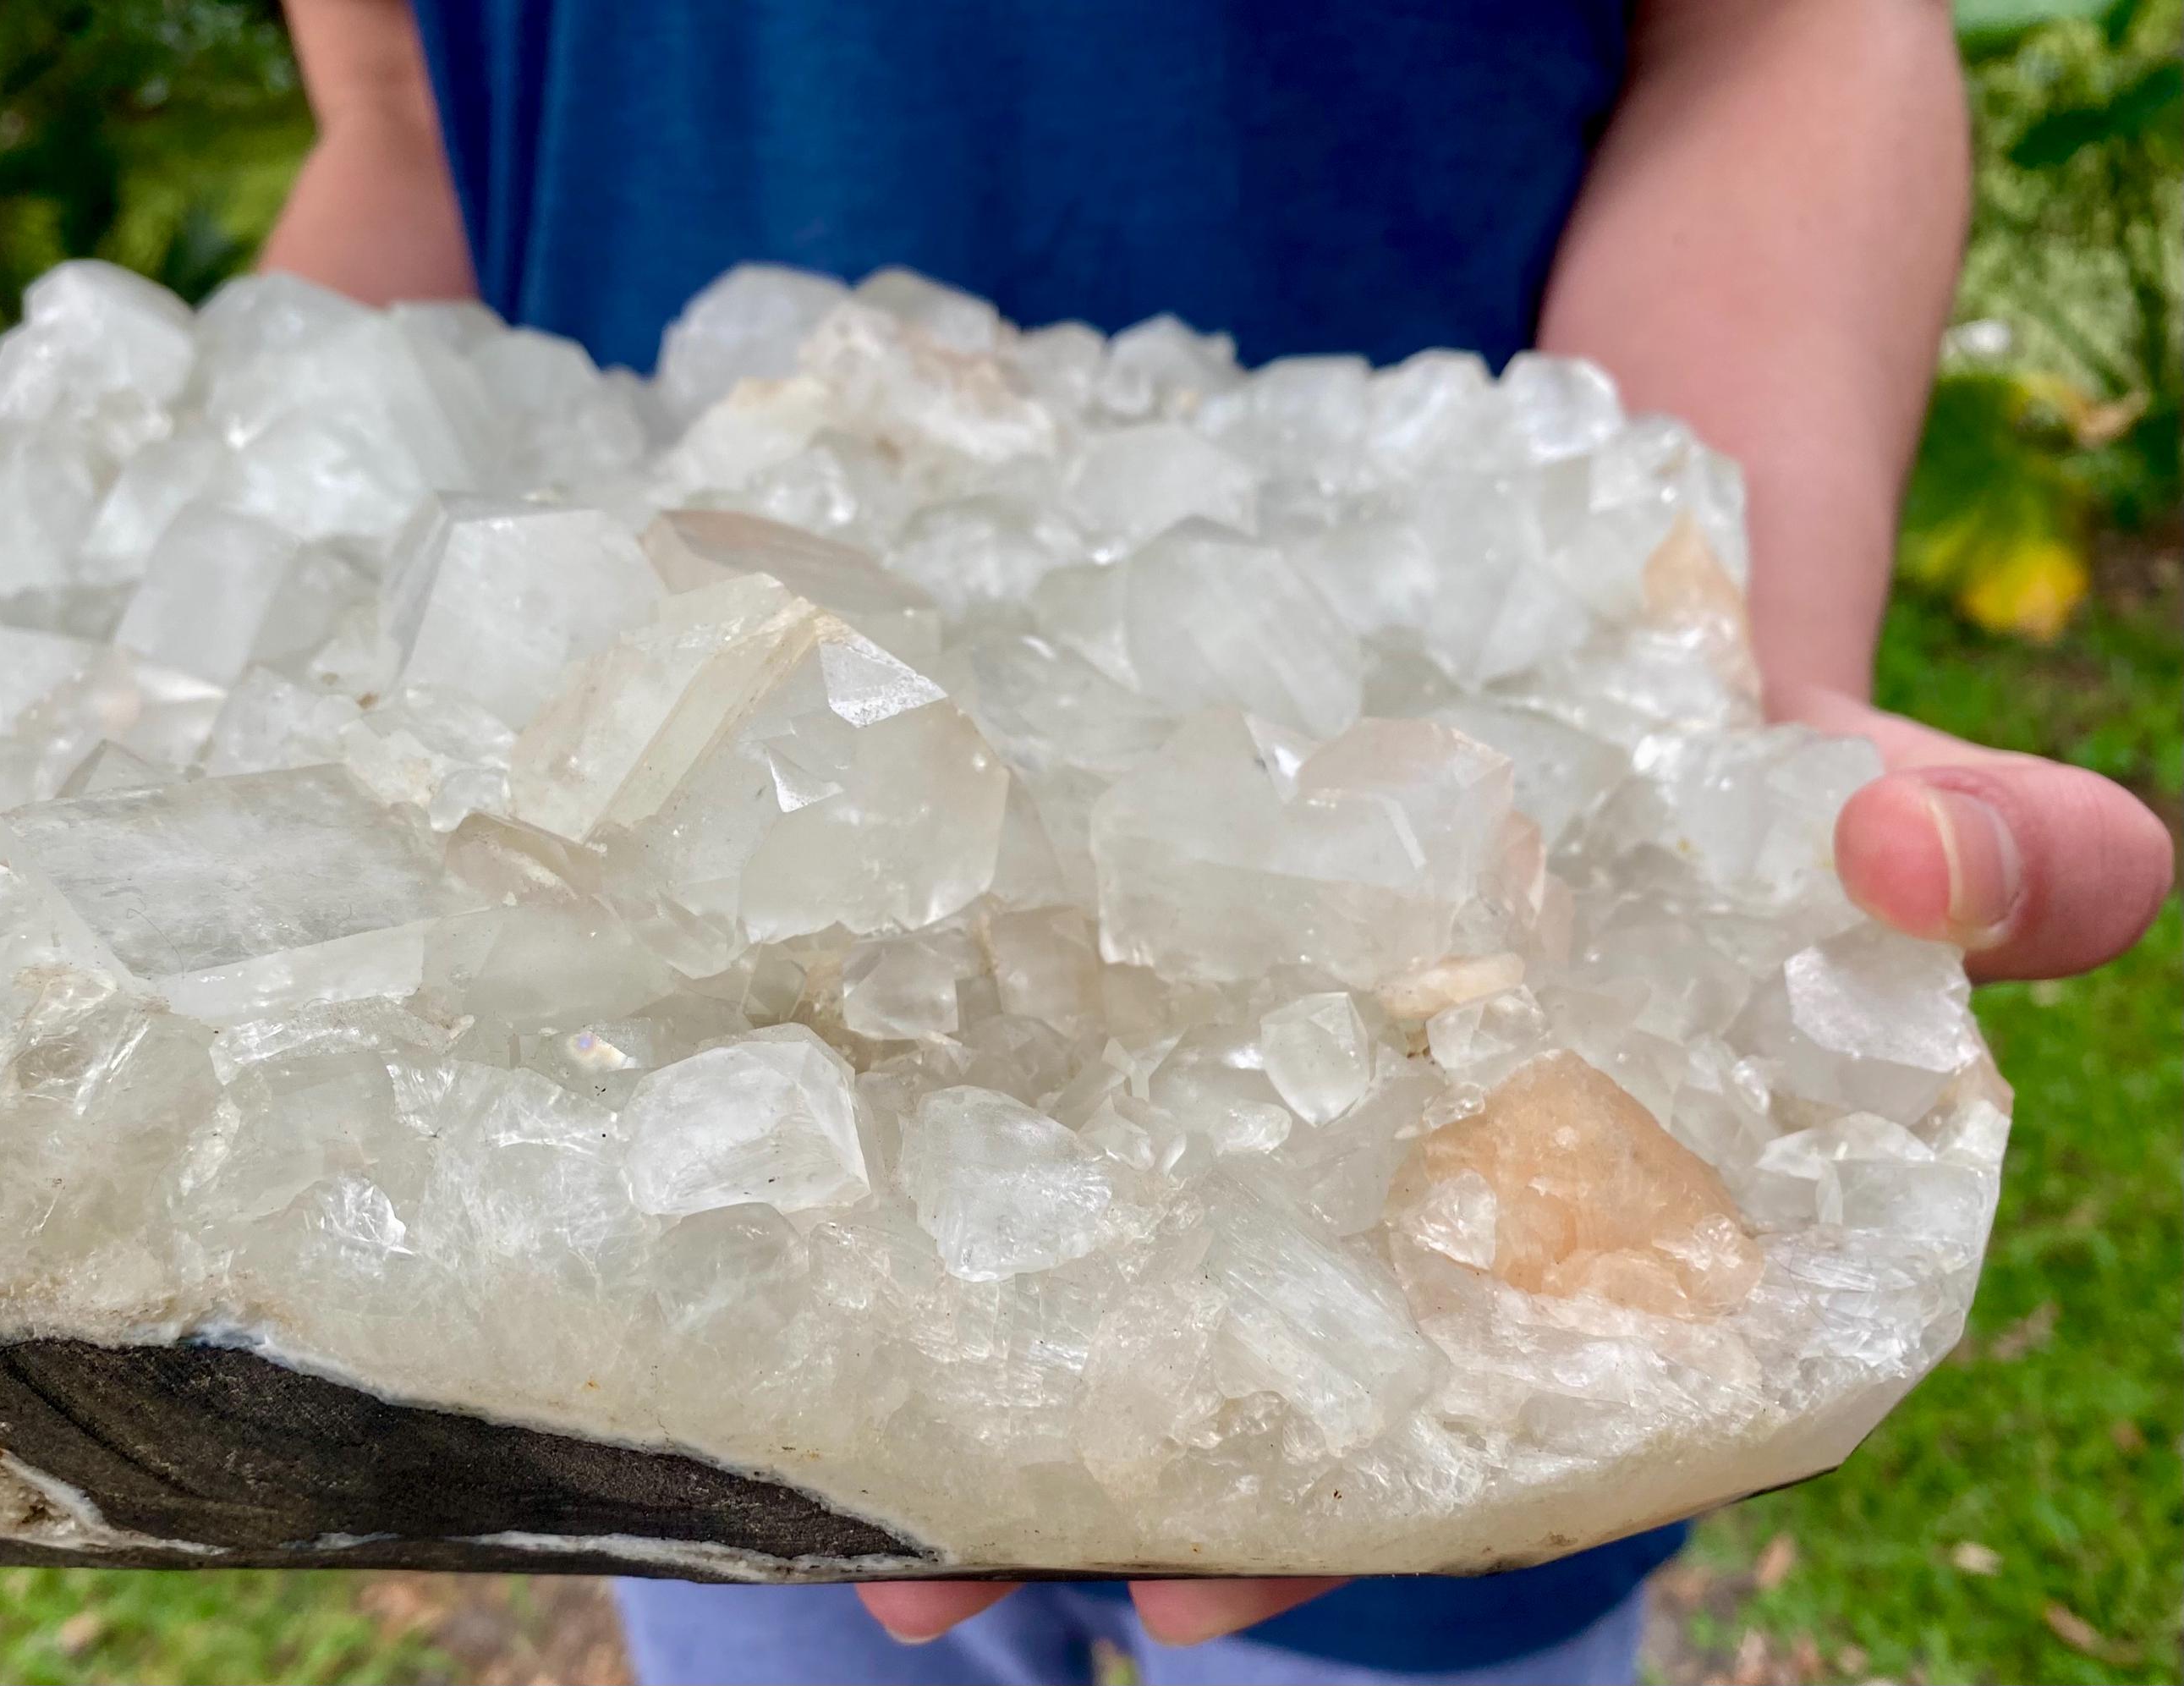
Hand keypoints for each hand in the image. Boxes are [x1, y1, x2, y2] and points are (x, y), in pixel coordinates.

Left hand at [861, 693, 2172, 1651]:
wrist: (1630, 633)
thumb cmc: (1773, 777)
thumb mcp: (1905, 815)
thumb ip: (1997, 863)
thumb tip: (1900, 863)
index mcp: (1596, 1244)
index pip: (1465, 1435)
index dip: (1340, 1520)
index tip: (1192, 1589)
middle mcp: (1418, 1206)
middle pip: (1256, 1387)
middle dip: (1097, 1479)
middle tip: (912, 1585)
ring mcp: (1285, 1103)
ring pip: (1135, 1266)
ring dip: (988, 1360)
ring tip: (814, 1477)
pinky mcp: (1178, 989)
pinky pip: (1065, 1090)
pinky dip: (962, 1147)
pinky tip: (821, 1173)